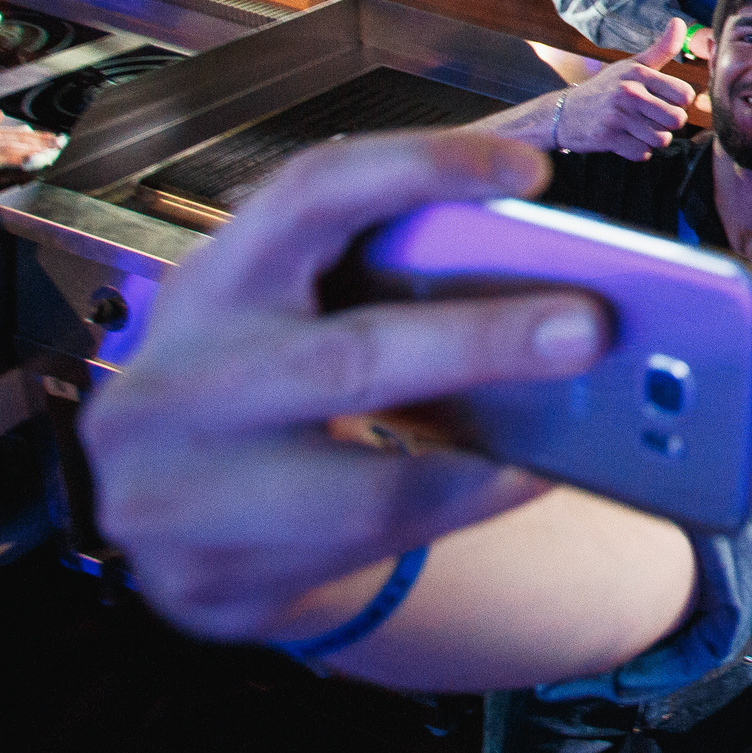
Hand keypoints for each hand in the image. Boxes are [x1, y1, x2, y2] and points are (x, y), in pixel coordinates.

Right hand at [78, 132, 603, 645]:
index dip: (422, 168)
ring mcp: (179, 495)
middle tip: (590, 328)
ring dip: (486, 468)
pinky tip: (517, 488)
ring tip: (578, 442)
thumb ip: (384, 282)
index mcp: (213, 284)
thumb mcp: (292, 310)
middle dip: (483, 341)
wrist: (161, 511)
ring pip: (366, 492)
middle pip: (352, 356)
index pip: (313, 195)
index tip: (532, 175)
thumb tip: (551, 279)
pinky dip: (458, 519)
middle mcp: (181, 384)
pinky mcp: (213, 583)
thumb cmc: (261, 377)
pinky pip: (368, 558)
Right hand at [555, 20, 692, 159]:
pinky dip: (638, 151)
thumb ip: (661, 49)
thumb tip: (679, 22)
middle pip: (676, 119)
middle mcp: (629, 93)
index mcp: (639, 74)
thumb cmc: (606, 88)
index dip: (679, 103)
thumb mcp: (632, 66)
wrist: (564, 112)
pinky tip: (627, 140)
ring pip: (661, 139)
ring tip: (640, 130)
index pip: (684, 94)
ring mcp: (617, 116)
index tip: (666, 102)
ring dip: (653, 139)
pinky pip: (642, 153)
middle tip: (653, 120)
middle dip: (669, 124)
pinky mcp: (607, 138)